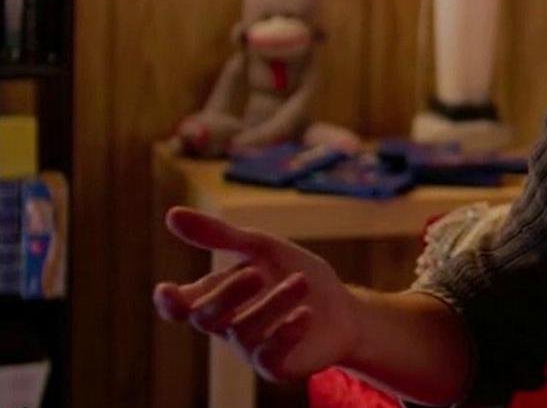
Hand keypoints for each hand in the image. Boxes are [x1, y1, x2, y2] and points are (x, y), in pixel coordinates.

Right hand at [152, 207, 363, 382]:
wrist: (345, 309)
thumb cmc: (296, 275)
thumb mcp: (261, 248)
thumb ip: (220, 235)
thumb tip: (172, 214)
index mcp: (216, 297)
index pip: (179, 307)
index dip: (169, 302)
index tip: (167, 290)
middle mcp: (226, 326)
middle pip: (206, 317)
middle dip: (228, 294)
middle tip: (257, 273)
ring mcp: (249, 349)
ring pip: (243, 331)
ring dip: (274, 302)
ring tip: (301, 282)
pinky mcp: (275, 366)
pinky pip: (268, 356)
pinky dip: (285, 333)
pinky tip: (305, 314)